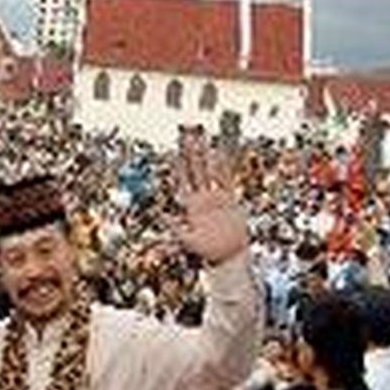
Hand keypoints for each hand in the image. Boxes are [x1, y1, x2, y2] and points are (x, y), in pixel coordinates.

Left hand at [172, 130, 247, 263]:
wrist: (228, 256)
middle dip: (190, 152)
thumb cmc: (206, 253)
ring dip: (206, 155)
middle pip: (195, 169)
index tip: (173, 150)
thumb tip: (160, 222)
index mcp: (189, 206)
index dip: (178, 165)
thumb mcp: (186, 243)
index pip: (182, 181)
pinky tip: (222, 153)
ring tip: (203, 137)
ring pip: (210, 171)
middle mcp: (201, 198)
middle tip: (186, 133)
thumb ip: (173, 234)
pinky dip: (224, 166)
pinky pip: (226, 179)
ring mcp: (215, 197)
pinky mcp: (229, 200)